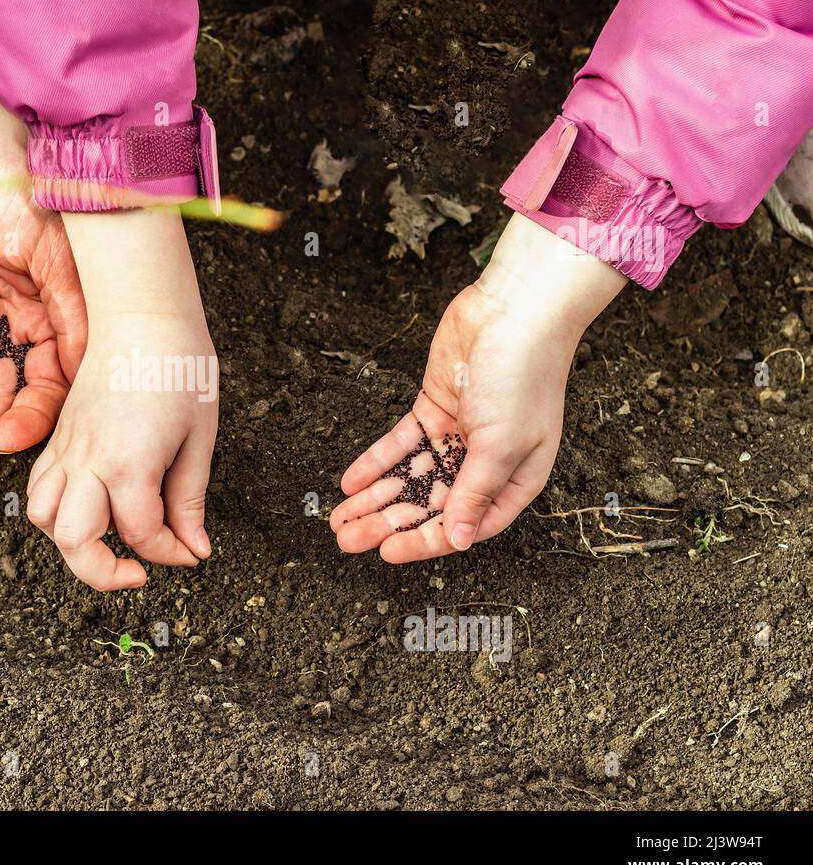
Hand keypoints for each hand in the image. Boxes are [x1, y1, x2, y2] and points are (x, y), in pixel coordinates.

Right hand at [26, 211, 216, 590]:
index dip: (171, 554)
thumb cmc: (178, 367)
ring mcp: (67, 448)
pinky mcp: (57, 436)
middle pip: (75, 542)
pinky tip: (89, 507)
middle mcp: (88, 461)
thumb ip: (189, 500)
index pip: (142, 534)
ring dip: (71, 541)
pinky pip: (39, 486)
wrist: (144, 316)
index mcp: (129, 463)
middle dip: (105, 572)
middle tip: (137, 574)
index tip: (192, 551)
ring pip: (43, 517)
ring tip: (107, 540)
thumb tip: (193, 548)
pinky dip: (55, 510)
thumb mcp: (199, 439)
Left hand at [331, 213, 626, 560]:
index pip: (465, 524)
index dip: (426, 542)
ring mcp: (458, 435)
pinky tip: (350, 481)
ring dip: (374, 498)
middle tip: (348, 539)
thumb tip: (459, 539)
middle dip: (387, 524)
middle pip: (429, 504)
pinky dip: (375, 462)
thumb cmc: (524, 375)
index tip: (387, 554)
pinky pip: (400, 444)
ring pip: (409, 476)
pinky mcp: (434, 409)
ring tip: (340, 518)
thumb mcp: (501, 445)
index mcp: (515, 479)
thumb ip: (475, 493)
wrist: (514, 311)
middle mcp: (485, 461)